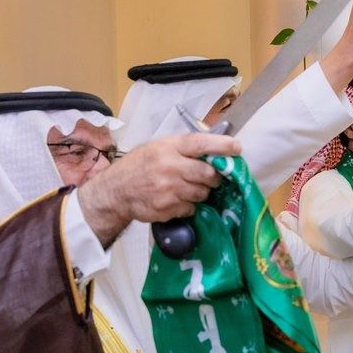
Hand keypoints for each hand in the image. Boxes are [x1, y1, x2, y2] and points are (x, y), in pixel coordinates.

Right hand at [79, 133, 239, 244]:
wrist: (116, 191)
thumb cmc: (139, 166)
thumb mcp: (157, 147)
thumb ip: (182, 148)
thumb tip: (215, 148)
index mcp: (168, 147)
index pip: (200, 143)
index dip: (222, 145)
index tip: (237, 148)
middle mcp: (169, 166)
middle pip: (208, 173)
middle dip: (213, 176)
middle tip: (210, 177)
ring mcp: (168, 189)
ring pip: (202, 193)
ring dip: (201, 192)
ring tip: (187, 187)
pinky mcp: (167, 208)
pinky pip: (191, 208)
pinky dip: (188, 205)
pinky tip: (176, 199)